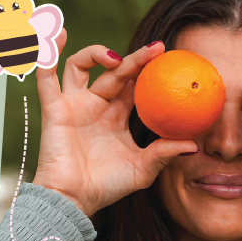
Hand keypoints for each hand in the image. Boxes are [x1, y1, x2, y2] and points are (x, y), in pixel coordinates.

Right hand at [31, 30, 197, 217]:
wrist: (73, 200)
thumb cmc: (107, 187)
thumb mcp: (142, 170)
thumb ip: (164, 154)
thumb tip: (194, 146)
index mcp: (116, 115)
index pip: (133, 84)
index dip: (147, 69)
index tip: (167, 58)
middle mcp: (95, 105)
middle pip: (114, 71)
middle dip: (134, 59)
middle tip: (156, 50)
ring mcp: (73, 105)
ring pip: (80, 66)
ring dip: (94, 52)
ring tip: (114, 57)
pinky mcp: (54, 110)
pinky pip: (47, 80)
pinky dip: (47, 58)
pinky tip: (55, 39)